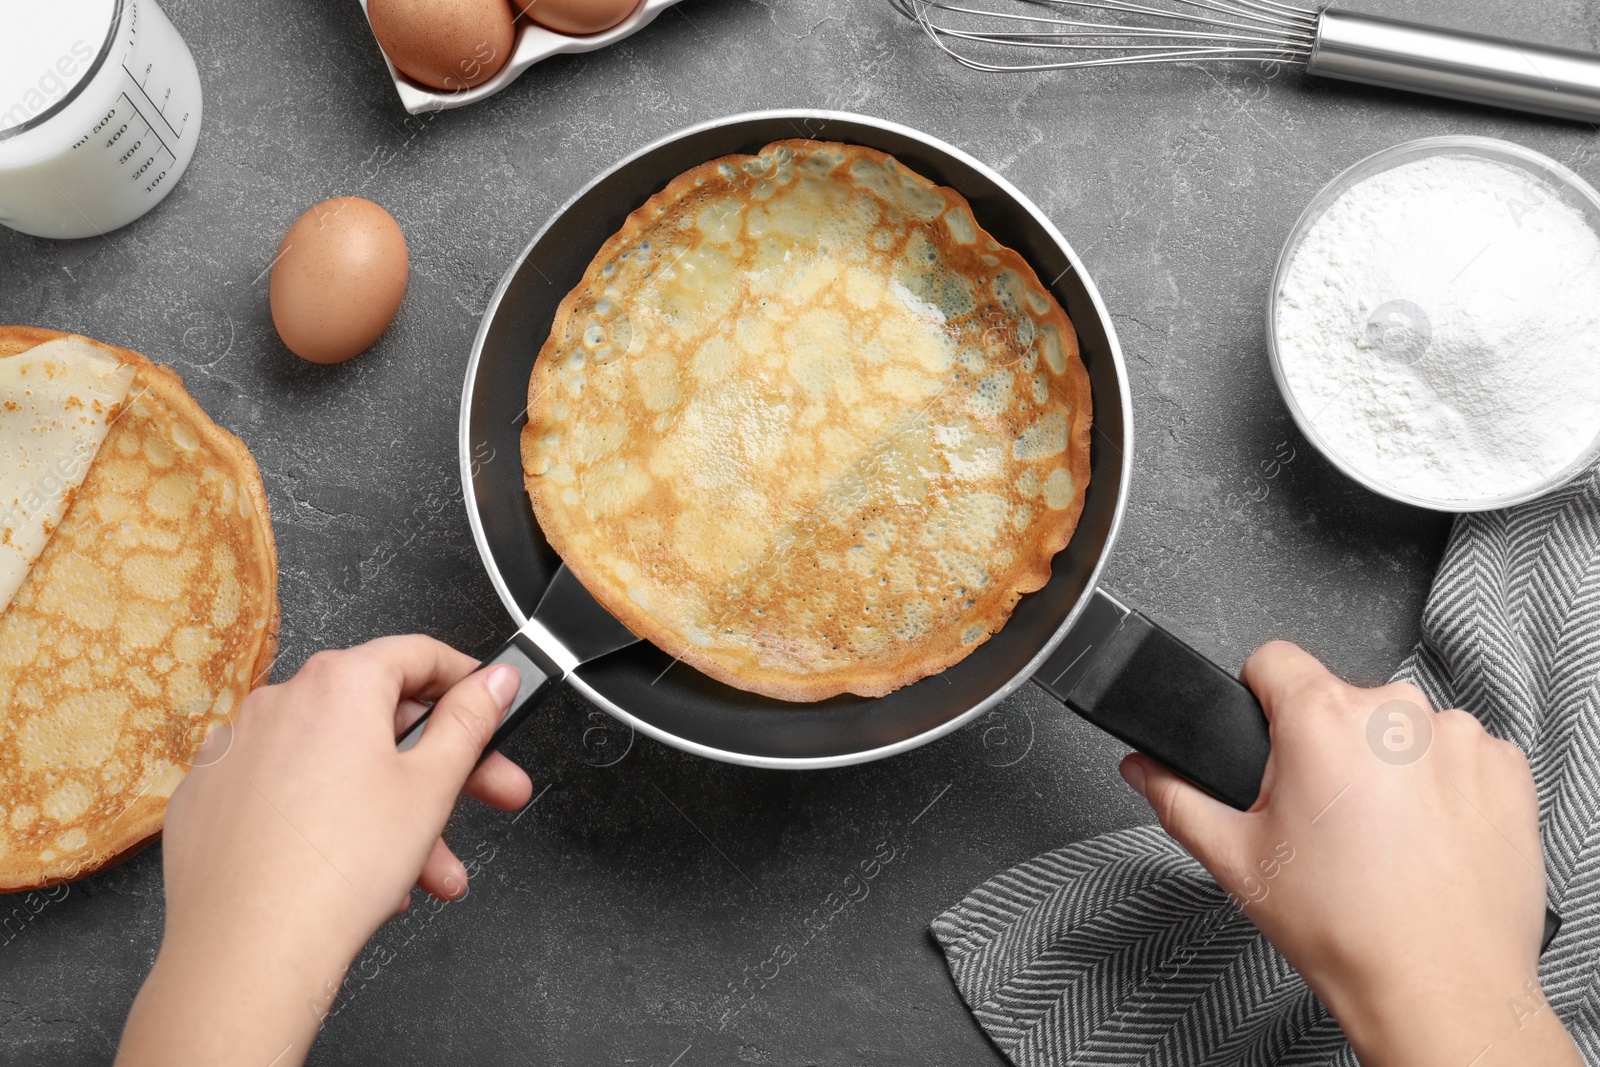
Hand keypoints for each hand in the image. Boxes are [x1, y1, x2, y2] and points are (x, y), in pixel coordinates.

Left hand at [119, 635, 531, 1066]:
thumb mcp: (433, 786)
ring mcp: (236, 749)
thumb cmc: (336, 870)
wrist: (248, 950)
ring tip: (427, 866)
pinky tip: (357, 869)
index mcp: (338, 683)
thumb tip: (492, 681)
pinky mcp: (209, 797)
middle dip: (441, 765)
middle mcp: (280, 701)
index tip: (490, 704)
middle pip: (380, 718)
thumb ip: (470, 720)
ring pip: (337, 764)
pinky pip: (287, 794)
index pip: (419, 654)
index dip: (466, 680)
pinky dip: (327, 819)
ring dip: (390, 807)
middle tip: (486, 792)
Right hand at [1119, 641, 1578, 1066]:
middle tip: (1322, 815)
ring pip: (1400, 729)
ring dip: (1387, 765)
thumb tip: (1142, 767)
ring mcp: (1460, 738)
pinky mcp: (1506, 769)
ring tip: (1380, 836)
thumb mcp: (1235, 860)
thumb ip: (1177, 798)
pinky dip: (1442, 787)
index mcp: (1322, 720)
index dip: (1258, 698)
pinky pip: (1458, 755)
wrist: (1439, 989)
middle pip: (1340, 700)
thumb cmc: (1346, 930)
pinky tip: (1425, 839)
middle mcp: (1396, 714)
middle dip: (1325, 746)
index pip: (1274, 659)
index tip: (1269, 740)